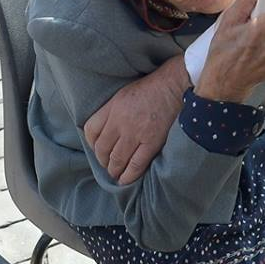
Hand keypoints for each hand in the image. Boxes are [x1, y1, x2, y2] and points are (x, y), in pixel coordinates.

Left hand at [84, 55, 189, 184]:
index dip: (92, 144)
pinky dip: (129, 175)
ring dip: (114, 170)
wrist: (174, 85)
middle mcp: (120, 121)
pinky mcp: (152, 141)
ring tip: (117, 173)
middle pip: (102, 149)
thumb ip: (112, 111)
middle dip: (103, 161)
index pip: (91, 131)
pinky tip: (127, 179)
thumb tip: (106, 131)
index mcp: (112, 107)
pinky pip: (136, 164)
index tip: (99, 149)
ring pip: (117, 160)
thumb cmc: (151, 88)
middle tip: (108, 165)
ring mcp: (136, 133)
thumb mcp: (124, 94)